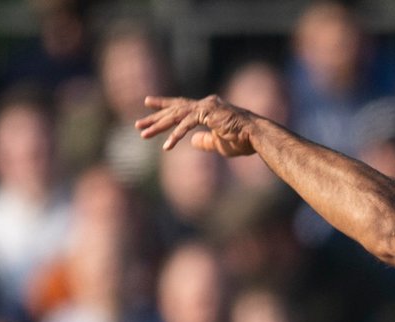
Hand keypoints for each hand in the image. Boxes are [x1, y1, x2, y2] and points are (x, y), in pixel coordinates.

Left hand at [135, 95, 257, 156]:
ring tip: (143, 135)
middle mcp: (204, 104)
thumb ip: (204, 142)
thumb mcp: (218, 144)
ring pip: (176, 115)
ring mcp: (206, 106)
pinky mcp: (208, 113)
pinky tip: (166, 146)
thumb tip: (192, 143)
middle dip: (155, 117)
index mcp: (207, 109)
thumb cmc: (242, 141)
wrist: (256, 137)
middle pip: (174, 109)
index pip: (181, 105)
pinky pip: (187, 125)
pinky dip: (176, 135)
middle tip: (138, 125)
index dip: (164, 105)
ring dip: (158, 126)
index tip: (148, 102)